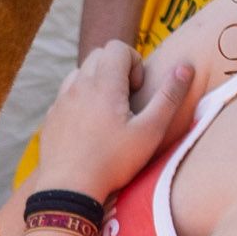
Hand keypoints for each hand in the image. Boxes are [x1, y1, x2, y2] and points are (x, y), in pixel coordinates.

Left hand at [29, 44, 195, 205]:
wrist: (69, 189)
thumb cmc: (113, 161)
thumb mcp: (151, 131)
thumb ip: (169, 97)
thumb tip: (185, 66)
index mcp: (103, 83)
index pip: (117, 46)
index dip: (134, 62)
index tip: (138, 90)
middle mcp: (78, 85)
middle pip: (97, 55)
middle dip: (116, 68)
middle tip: (127, 100)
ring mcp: (61, 101)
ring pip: (79, 73)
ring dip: (96, 83)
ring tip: (108, 112)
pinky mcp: (50, 118)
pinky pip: (65, 96)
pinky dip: (79, 101)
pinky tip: (89, 128)